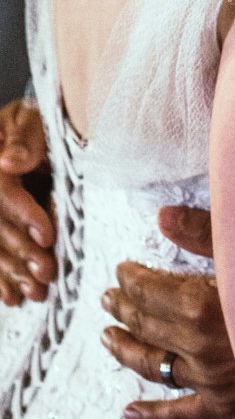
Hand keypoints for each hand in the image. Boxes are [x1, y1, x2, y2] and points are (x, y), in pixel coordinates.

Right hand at [0, 99, 54, 305]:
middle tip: (46, 273)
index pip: (3, 191)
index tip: (47, 236)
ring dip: (12, 272)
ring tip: (35, 293)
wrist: (26, 132)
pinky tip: (11, 297)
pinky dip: (0, 278)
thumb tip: (9, 161)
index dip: (24, 215)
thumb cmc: (34, 123)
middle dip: (21, 253)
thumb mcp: (32, 121)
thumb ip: (25, 140)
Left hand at [101, 204, 234, 418]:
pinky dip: (153, 416)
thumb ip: (204, 232)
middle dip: (124, 309)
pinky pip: (180, 415)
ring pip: (153, 365)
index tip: (122, 271)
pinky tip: (130, 412)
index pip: (151, 292)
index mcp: (202, 306)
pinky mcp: (221, 404)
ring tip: (108, 336)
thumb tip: (163, 215)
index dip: (132, 280)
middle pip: (148, 325)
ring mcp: (208, 379)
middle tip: (108, 299)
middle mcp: (198, 346)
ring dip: (126, 350)